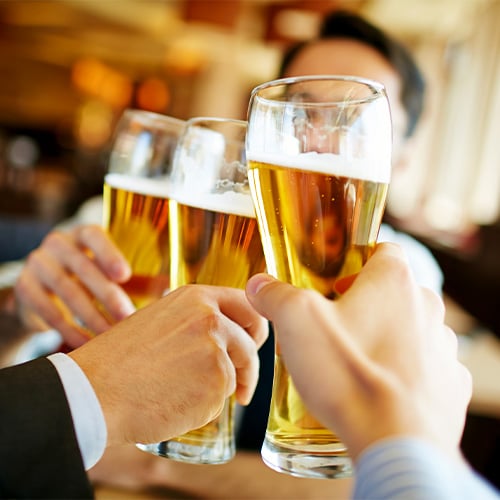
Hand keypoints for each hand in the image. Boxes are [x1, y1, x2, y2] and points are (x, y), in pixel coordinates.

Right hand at [14, 225, 134, 347]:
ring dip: (91, 318)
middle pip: (83, 268)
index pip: (94, 236)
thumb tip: (169, 286)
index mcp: (81, 234)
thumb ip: (136, 278)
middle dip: (108, 296)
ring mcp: (37, 264)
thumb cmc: (87, 277)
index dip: (109, 254)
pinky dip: (68, 330)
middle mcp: (57, 244)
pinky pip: (48, 311)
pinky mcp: (24, 288)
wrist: (41, 288)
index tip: (125, 275)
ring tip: (111, 337)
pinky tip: (86, 344)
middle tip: (128, 318)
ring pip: (66, 292)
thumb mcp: (107, 271)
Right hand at [69, 284, 267, 446]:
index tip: (253, 341)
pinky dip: (206, 405)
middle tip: (242, 379)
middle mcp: (211, 318)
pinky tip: (176, 403)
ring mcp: (215, 349)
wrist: (95, 391)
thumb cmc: (122, 360)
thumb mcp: (161, 319)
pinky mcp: (216, 382)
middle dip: (250, 362)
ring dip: (223, 387)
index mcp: (196, 297)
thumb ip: (196, 318)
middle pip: (252, 340)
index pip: (248, 305)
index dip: (255, 326)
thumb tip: (229, 329)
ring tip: (186, 393)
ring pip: (237, 371)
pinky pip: (223, 397)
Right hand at [245, 243, 471, 460]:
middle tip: (333, 330)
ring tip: (353, 362)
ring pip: (410, 330)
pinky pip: (426, 368)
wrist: (394, 441)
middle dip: (364, 306)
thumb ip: (275, 295)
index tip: (335, 288)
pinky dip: (404, 372)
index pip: (384, 251)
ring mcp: (443, 348)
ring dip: (385, 338)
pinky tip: (379, 388)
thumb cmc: (348, 374)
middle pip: (394, 294)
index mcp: (394, 282)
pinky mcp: (450, 384)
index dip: (356, 264)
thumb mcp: (296, 322)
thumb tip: (259, 285)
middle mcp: (427, 308)